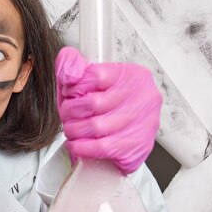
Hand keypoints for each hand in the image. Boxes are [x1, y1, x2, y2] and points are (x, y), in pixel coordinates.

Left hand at [55, 47, 161, 173]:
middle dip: (70, 111)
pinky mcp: (139, 145)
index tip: (69, 94)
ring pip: (95, 127)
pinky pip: (102, 147)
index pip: (94, 75)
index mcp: (131, 75)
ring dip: (74, 130)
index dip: (74, 88)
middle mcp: (143, 96)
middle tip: (68, 115)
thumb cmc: (107, 104)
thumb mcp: (87, 77)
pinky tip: (77, 144)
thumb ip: (71, 64)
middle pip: (93, 103)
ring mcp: (144, 122)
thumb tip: (69, 74)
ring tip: (72, 129)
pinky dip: (82, 147)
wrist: (129, 130)